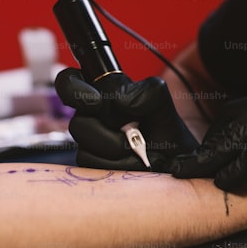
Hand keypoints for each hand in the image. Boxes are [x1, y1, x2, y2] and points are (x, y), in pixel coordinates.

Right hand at [55, 69, 198, 171]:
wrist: (177, 158)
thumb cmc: (165, 126)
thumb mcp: (160, 100)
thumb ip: (144, 92)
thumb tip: (119, 101)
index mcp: (102, 94)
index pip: (69, 82)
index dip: (73, 89)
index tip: (97, 102)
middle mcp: (92, 117)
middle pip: (76, 122)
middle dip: (100, 131)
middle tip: (124, 134)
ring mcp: (91, 142)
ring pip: (84, 146)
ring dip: (114, 148)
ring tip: (137, 149)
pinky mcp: (95, 164)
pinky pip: (92, 165)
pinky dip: (116, 164)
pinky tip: (134, 162)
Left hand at [171, 78, 246, 190]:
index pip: (245, 113)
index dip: (222, 138)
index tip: (203, 159)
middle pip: (237, 118)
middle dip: (210, 146)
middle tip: (184, 168)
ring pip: (242, 130)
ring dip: (215, 157)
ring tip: (191, 176)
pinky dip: (239, 164)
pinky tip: (224, 181)